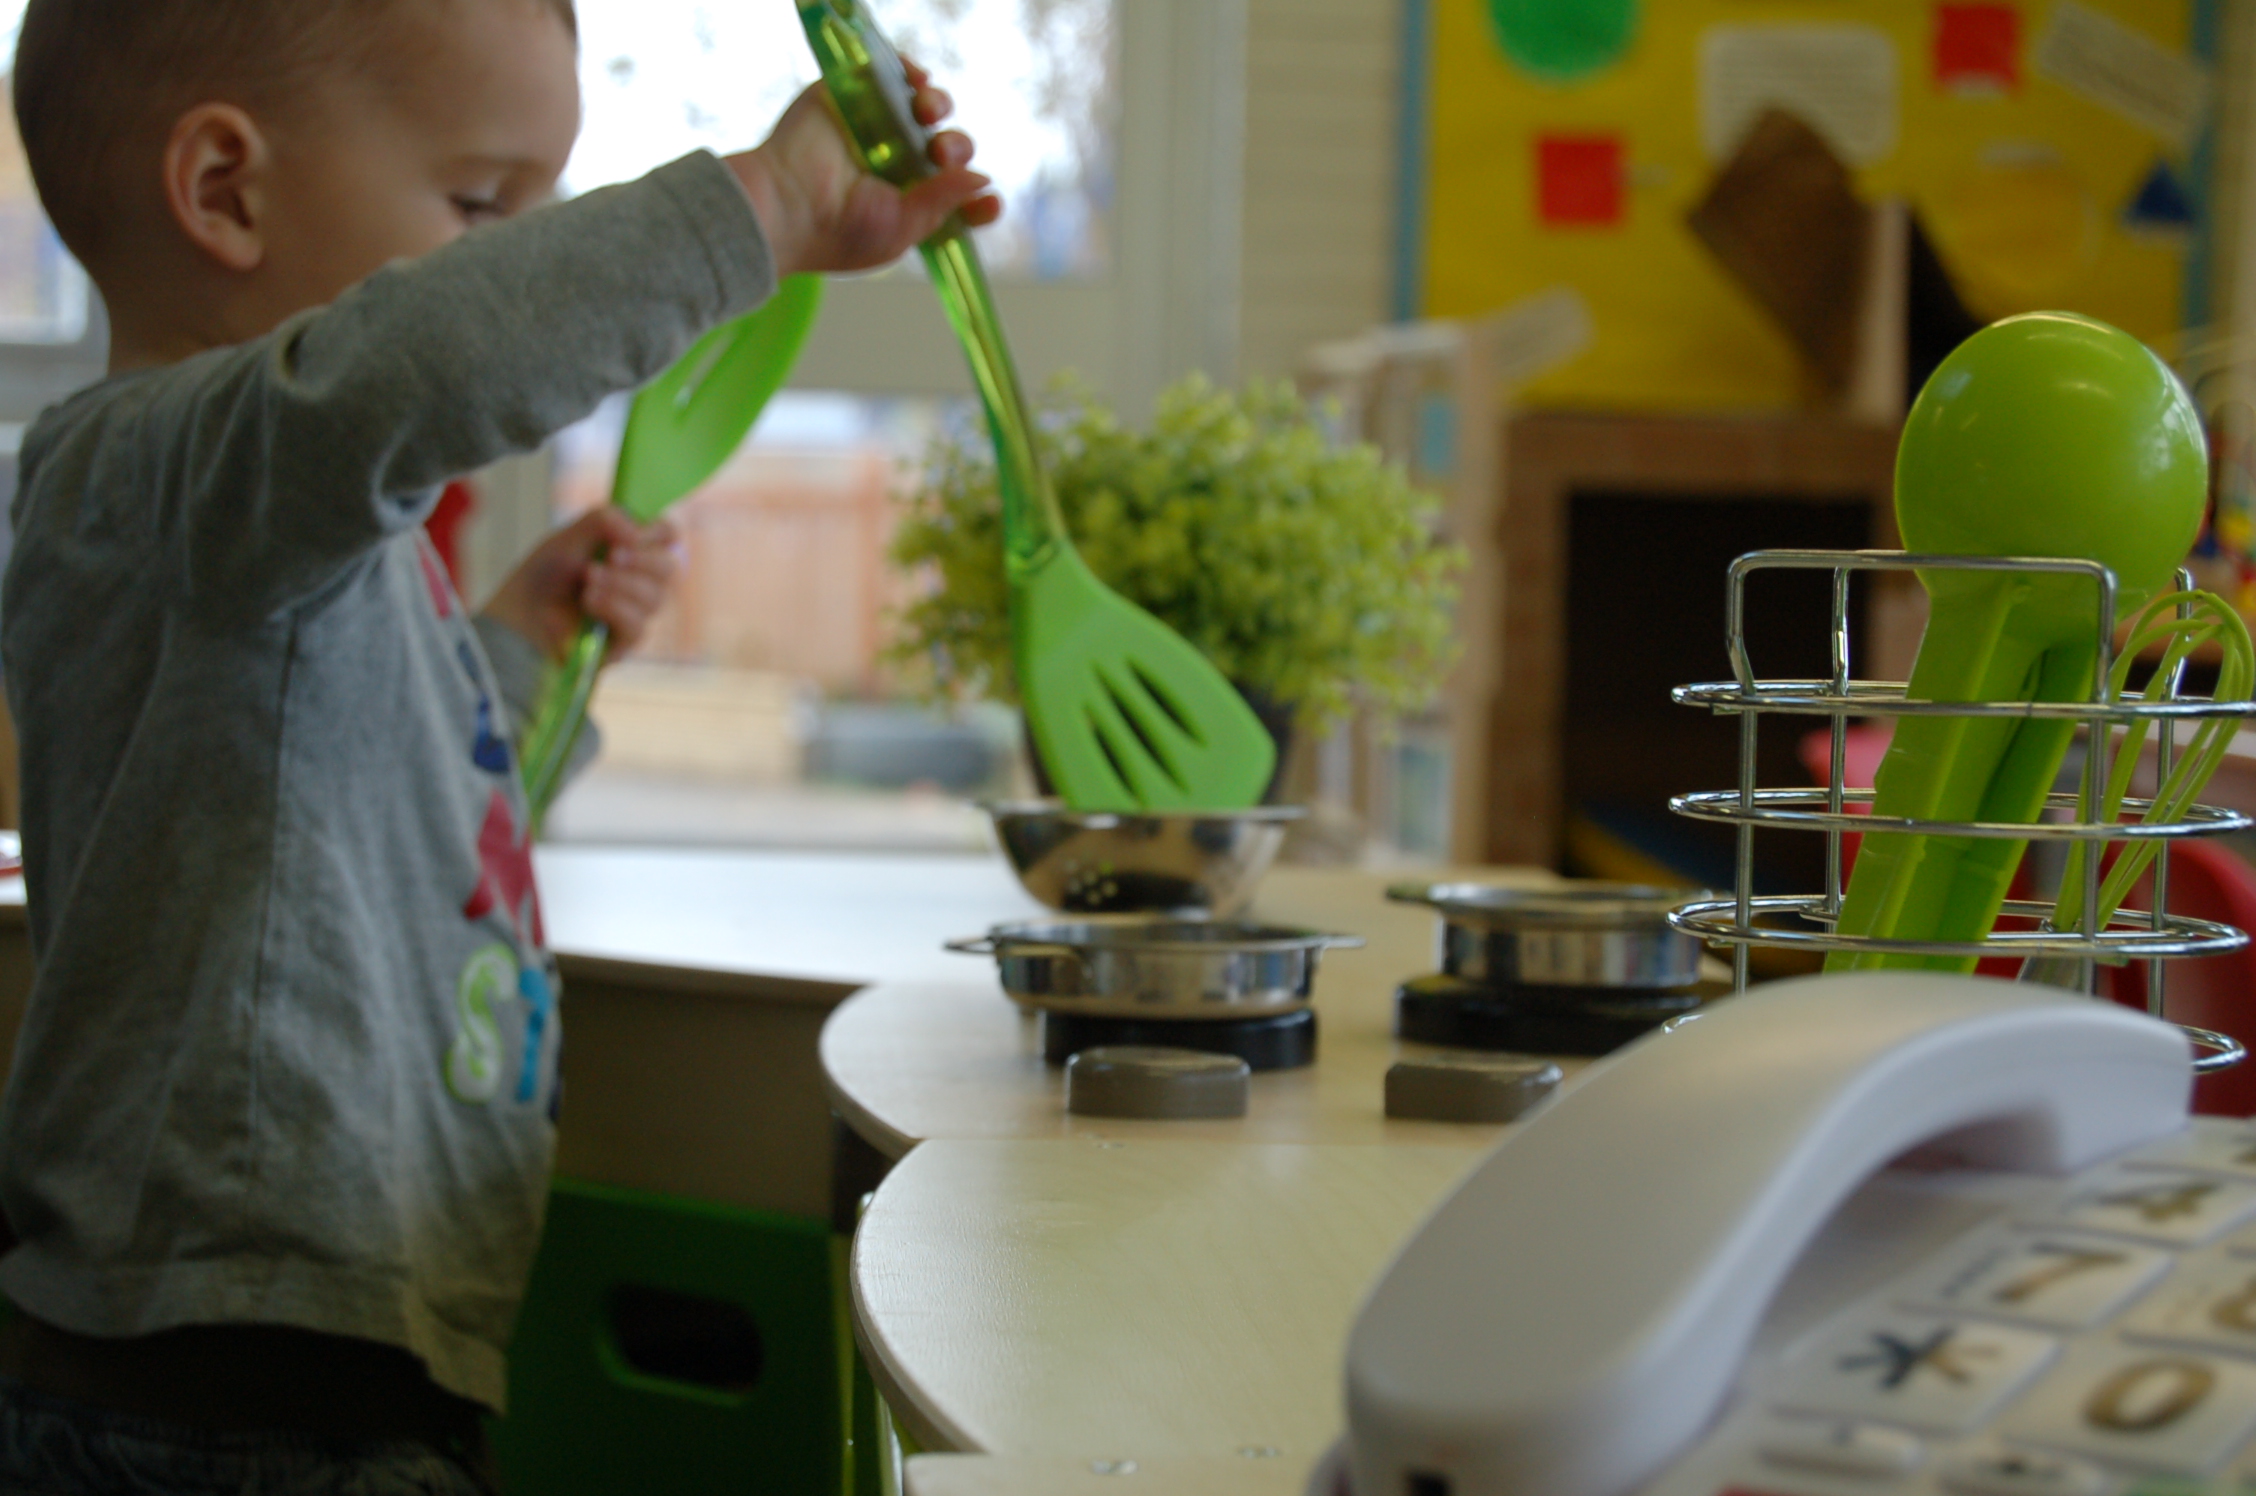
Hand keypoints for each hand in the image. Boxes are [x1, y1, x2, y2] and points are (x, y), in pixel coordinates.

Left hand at [481, 507, 679, 663]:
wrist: (521, 612)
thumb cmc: (545, 575)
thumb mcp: (570, 537)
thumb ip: (603, 521)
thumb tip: (636, 533)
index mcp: (631, 550)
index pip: (667, 537)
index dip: (658, 533)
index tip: (633, 535)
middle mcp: (639, 580)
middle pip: (669, 568)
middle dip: (642, 560)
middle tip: (612, 556)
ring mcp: (635, 612)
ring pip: (654, 597)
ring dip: (620, 585)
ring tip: (587, 580)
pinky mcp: (625, 641)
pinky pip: (638, 625)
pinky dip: (614, 608)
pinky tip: (589, 602)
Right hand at [730, 62, 1001, 277]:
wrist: (787, 203)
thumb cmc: (841, 230)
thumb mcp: (903, 228)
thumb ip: (944, 202)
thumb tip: (983, 181)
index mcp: (907, 205)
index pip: (955, 198)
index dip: (978, 200)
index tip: (990, 204)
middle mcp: (894, 166)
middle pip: (947, 148)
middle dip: (955, 147)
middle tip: (939, 152)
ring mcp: (874, 129)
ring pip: (927, 109)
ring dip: (939, 106)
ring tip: (925, 112)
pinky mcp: (853, 96)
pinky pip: (894, 74)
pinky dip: (914, 73)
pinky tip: (918, 85)